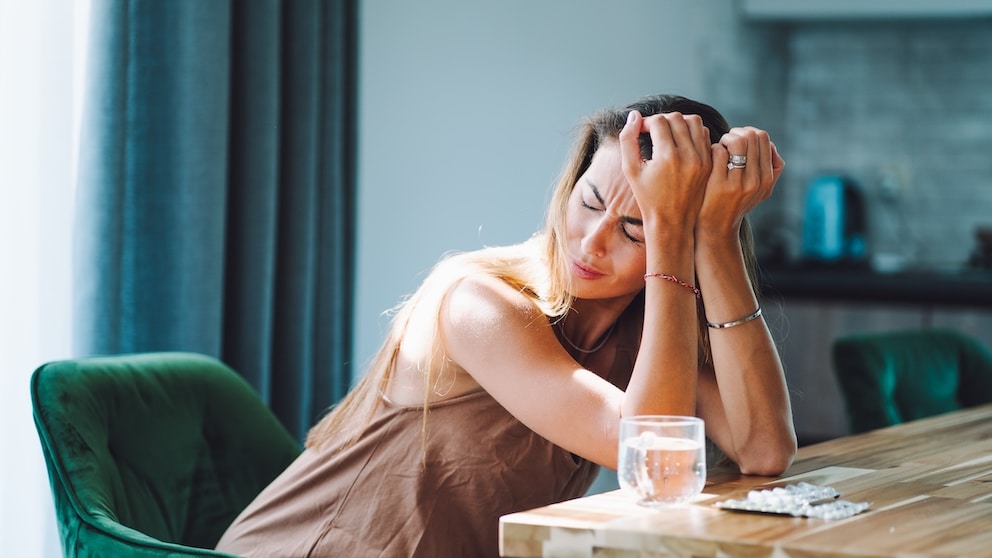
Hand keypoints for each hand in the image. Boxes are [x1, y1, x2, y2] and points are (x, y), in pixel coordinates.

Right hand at [618, 110, 712, 227]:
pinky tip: (680, 142)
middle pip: (676, 118)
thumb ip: (627, 140)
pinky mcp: (708, 162)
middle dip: (662, 120)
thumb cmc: (647, 196)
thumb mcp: (630, 170)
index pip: (658, 121)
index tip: (640, 130)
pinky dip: (692, 132)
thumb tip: (634, 115)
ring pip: (694, 121)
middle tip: (653, 130)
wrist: (672, 221)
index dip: (646, 122)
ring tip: (668, 134)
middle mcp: (687, 155)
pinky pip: (704, 135)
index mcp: (666, 157)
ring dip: (679, 122)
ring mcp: (702, 159)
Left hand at [697, 127, 784, 240]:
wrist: (716, 228)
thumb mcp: (761, 191)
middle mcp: (756, 180)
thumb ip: (771, 169)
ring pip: (737, 141)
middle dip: (736, 133)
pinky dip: (712, 150)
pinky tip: (709, 159)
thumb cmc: (735, 204)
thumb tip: (771, 145)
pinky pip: (718, 152)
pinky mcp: (719, 185)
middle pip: (750, 136)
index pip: (763, 138)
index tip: (737, 139)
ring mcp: (738, 183)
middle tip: (726, 142)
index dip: (748, 132)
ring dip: (725, 139)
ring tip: (719, 147)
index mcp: (767, 178)